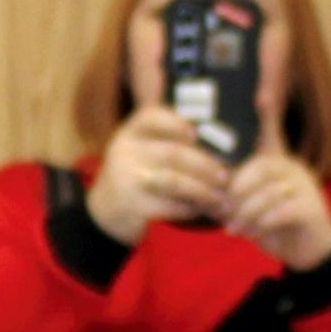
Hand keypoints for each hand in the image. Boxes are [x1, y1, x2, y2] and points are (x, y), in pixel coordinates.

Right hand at [87, 105, 233, 245]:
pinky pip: (170, 206)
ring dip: (203, 191)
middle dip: (204, 165)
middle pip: (173, 153)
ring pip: (174, 182)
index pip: (151, 116)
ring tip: (221, 198)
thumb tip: (218, 145)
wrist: (105, 214)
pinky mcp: (132, 206)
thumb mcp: (140, 152)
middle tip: (225, 176)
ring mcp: (126, 179)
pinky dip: (191, 209)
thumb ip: (168, 142)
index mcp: (130, 133)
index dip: (176, 122)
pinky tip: (203, 210)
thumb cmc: (135, 177)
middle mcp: (125, 151)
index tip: (197, 133)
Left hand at [221, 150, 330, 271]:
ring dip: (246, 213)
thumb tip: (204, 196)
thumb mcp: (249, 210)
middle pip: (260, 169)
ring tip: (234, 229)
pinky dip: (261, 225)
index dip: (231, 180)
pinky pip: (281, 212)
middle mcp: (294, 169)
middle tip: (224, 213)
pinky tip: (252, 236)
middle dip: (238, 193)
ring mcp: (306, 187)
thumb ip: (231, 199)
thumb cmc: (276, 228)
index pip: (251, 160)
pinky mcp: (312, 209)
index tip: (218, 202)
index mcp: (279, 163)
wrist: (309, 252)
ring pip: (268, 193)